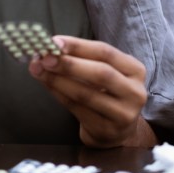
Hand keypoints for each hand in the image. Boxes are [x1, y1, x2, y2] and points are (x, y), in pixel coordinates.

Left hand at [28, 36, 153, 147]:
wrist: (116, 131)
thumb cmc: (105, 92)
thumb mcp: (102, 71)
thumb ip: (80, 58)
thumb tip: (48, 48)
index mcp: (135, 70)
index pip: (105, 52)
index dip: (78, 45)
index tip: (54, 41)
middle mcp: (135, 92)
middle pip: (100, 73)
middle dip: (69, 64)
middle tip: (44, 58)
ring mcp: (123, 114)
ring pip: (86, 94)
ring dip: (58, 80)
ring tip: (38, 70)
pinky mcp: (106, 130)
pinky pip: (77, 109)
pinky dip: (58, 94)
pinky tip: (46, 85)